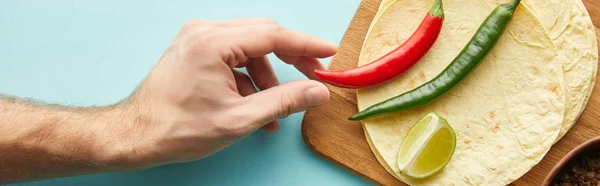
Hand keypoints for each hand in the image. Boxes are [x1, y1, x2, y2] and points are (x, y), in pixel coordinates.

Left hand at [111, 18, 335, 168]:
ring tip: (275, 107)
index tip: (329, 51)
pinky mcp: (194, 49)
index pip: (273, 35)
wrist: (136, 135)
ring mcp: (197, 38)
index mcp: (213, 43)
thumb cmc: (178, 128)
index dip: (306, 44)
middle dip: (291, 57)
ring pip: (249, 47)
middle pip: (263, 35)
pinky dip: (248, 77)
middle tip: (313, 76)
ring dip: (267, 74)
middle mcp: (204, 31)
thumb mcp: (239, 119)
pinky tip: (254, 104)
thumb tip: (317, 92)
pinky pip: (232, 56)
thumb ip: (284, 101)